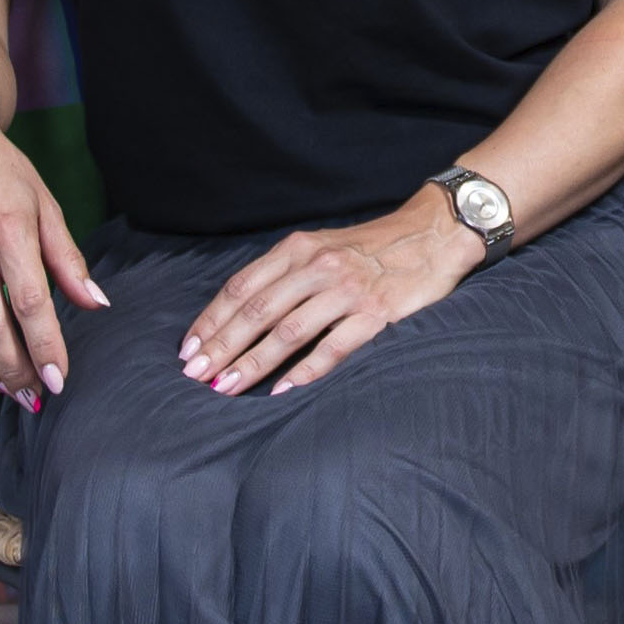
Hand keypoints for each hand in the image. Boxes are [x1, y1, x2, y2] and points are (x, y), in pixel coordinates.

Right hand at [0, 91, 107, 401]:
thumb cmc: (0, 172)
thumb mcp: (45, 204)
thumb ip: (68, 259)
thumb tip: (95, 303)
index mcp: (9, 229)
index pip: (31, 303)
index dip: (46, 347)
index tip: (58, 379)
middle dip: (16, 371)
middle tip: (36, 394)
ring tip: (9, 387)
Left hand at [180, 192, 479, 394]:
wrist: (434, 234)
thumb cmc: (373, 246)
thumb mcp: (323, 246)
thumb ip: (286, 273)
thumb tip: (241, 313)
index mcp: (299, 248)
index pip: (242, 286)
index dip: (212, 319)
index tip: (189, 347)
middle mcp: (319, 266)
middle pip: (258, 311)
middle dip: (222, 345)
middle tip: (196, 374)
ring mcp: (347, 290)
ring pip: (288, 330)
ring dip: (253, 362)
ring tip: (227, 386)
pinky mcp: (376, 312)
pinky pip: (333, 346)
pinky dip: (305, 370)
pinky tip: (281, 389)